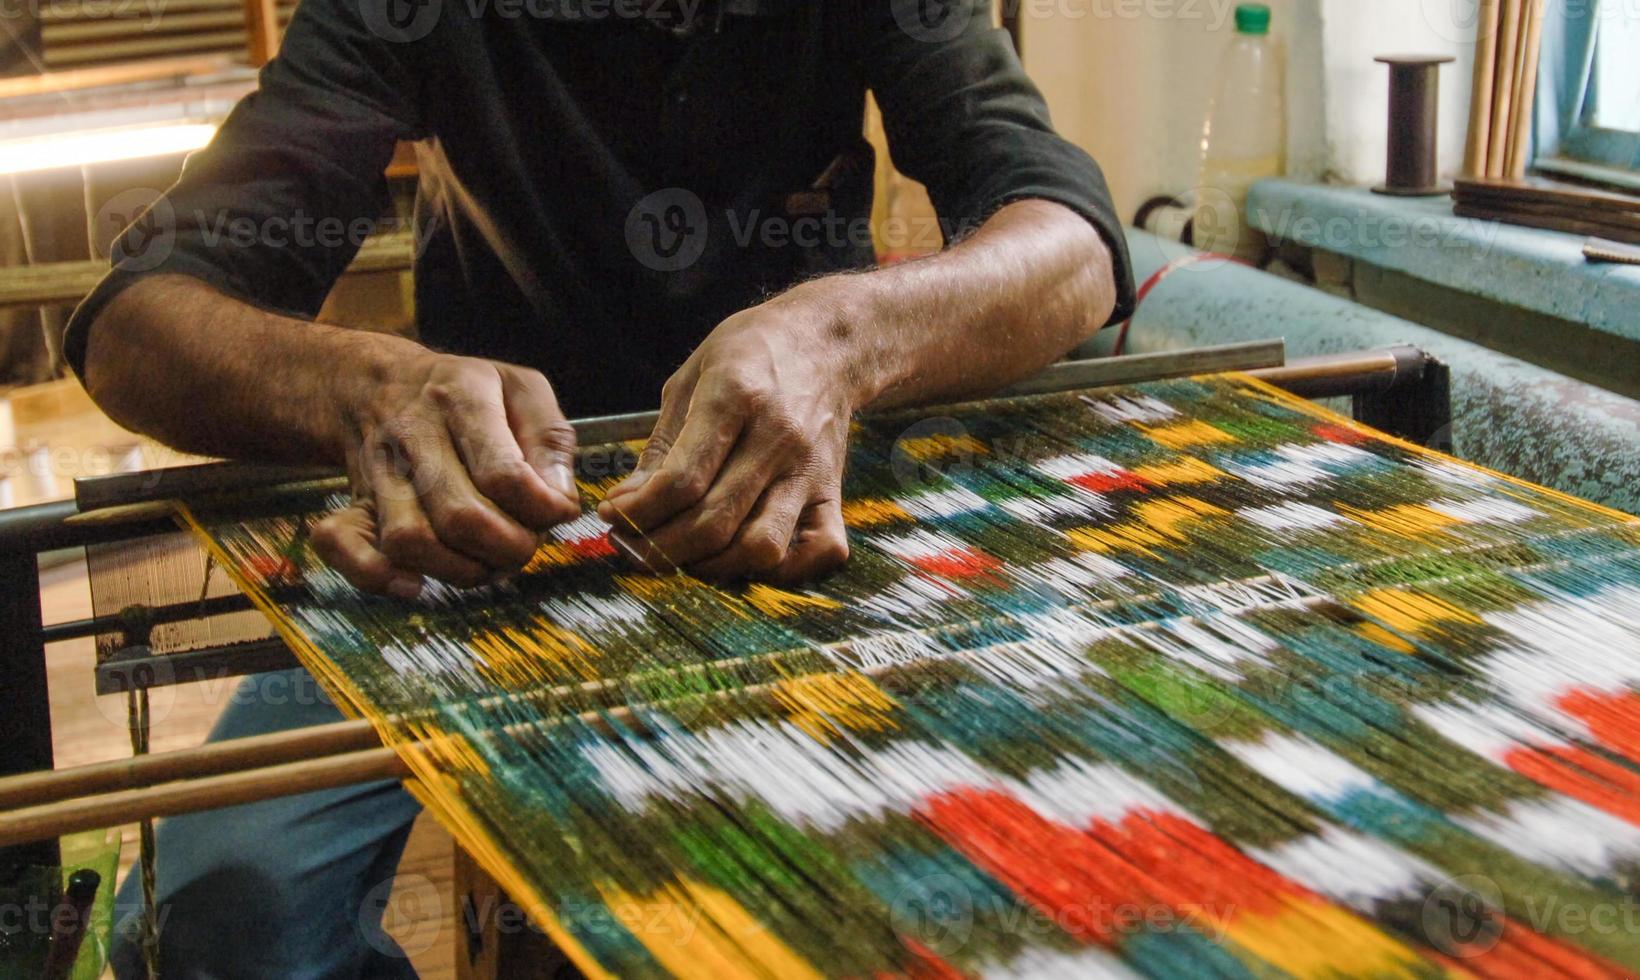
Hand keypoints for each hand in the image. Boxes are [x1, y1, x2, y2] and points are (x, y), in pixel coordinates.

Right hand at [311, 347, 581, 595]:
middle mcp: (413, 433)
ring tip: (486, 562)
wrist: (375, 384)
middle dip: (508, 548)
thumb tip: (560, 501)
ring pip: (410, 540)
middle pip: (459, 516)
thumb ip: (552, 440)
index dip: (541, 509)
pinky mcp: (352, 502)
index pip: (503, 473)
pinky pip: (343, 546)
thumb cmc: (463, 393)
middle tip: (525, 544)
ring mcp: (377, 470)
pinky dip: (378, 576)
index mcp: (461, 397)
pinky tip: (417, 582)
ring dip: (460, 570)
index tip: (556, 512)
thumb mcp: (521, 389)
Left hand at [596, 286, 856, 582]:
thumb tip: (626, 505)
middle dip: (660, 546)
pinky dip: (780, 570)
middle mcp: (779, 437)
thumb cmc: (750, 355)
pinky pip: (818, 552)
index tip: (612, 515)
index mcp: (736, 396)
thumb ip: (661, 445)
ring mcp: (811, 470)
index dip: (639, 511)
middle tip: (633, 546)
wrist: (828, 343)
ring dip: (713, 565)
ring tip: (683, 555)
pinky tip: (744, 556)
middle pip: (714, 521)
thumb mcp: (692, 378)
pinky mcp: (835, 493)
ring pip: (762, 547)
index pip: (682, 479)